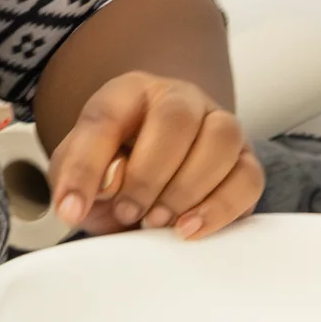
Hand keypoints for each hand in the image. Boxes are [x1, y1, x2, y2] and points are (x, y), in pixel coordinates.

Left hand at [46, 71, 263, 239]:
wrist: (151, 182)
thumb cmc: (113, 171)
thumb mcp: (78, 171)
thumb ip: (76, 174)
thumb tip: (96, 192)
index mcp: (128, 93)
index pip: (105, 118)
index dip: (86, 167)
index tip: (71, 210)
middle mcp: (180, 99)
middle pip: (176, 118)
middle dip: (147, 175)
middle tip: (127, 213)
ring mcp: (219, 126)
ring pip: (222, 140)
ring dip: (186, 189)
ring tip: (156, 223)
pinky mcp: (246, 162)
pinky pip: (248, 178)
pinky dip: (220, 208)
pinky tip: (189, 228)